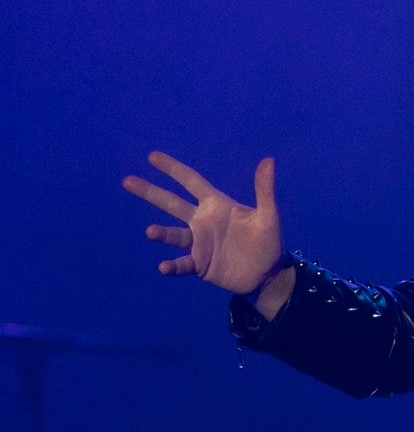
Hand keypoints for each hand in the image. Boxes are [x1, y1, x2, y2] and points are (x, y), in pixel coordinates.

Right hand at [123, 152, 282, 295]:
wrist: (266, 273)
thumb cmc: (267, 241)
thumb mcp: (268, 215)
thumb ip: (264, 190)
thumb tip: (268, 160)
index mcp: (217, 205)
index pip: (191, 182)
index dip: (173, 169)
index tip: (152, 157)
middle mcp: (202, 221)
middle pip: (172, 203)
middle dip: (150, 192)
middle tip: (127, 181)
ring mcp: (198, 243)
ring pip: (173, 234)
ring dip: (161, 233)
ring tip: (150, 232)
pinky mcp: (199, 263)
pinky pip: (182, 263)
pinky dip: (172, 265)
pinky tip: (164, 267)